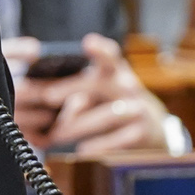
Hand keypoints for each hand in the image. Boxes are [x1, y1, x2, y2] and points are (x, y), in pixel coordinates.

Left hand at [9, 33, 167, 155]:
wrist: (152, 127)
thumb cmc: (114, 104)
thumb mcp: (101, 90)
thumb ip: (77, 90)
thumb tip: (41, 96)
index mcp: (115, 72)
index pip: (110, 56)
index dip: (101, 50)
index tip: (88, 43)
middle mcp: (127, 87)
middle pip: (99, 84)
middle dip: (70, 88)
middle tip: (47, 96)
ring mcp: (137, 109)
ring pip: (106, 115)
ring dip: (78, 125)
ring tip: (56, 134)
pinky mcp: (141, 133)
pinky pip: (118, 139)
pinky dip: (99, 145)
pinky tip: (82, 150)